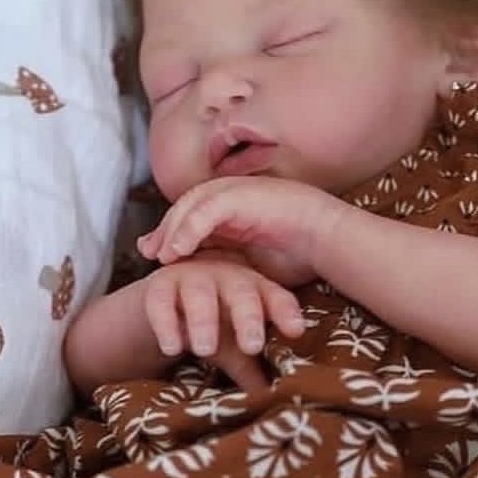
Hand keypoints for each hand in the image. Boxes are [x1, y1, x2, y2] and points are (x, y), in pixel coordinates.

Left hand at [138, 177, 339, 288]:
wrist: (329, 240)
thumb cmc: (300, 255)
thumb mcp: (255, 264)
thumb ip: (231, 266)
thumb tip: (212, 285)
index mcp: (235, 209)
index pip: (194, 217)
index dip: (174, 235)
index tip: (158, 259)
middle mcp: (232, 196)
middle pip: (186, 208)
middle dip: (165, 231)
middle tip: (149, 254)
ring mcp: (237, 191)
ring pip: (191, 205)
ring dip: (172, 230)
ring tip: (159, 255)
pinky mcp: (242, 196)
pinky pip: (205, 211)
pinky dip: (188, 229)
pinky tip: (177, 250)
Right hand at [142, 256, 303, 390]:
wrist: (166, 305)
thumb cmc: (215, 324)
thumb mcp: (235, 348)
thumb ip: (255, 370)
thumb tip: (277, 402)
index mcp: (255, 290)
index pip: (276, 298)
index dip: (286, 312)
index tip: (296, 331)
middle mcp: (227, 278)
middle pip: (241, 294)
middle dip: (248, 318)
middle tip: (252, 347)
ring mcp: (193, 278)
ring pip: (200, 295)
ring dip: (204, 321)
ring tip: (203, 350)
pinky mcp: (160, 286)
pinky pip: (162, 303)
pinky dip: (166, 324)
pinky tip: (171, 348)